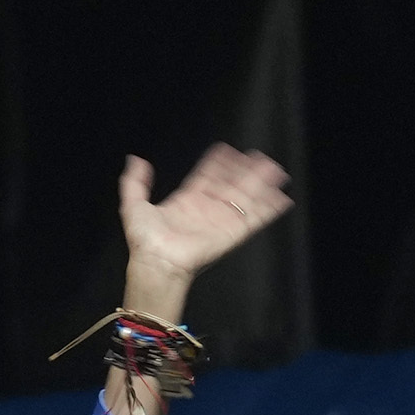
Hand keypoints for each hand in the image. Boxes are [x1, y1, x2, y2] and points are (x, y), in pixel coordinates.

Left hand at [114, 142, 293, 307]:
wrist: (156, 263)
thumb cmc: (144, 241)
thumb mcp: (133, 205)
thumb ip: (135, 182)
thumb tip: (136, 159)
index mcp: (187, 202)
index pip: (207, 178)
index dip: (218, 164)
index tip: (228, 151)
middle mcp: (207, 210)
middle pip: (231, 185)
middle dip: (245, 171)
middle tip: (259, 156)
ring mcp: (221, 221)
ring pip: (245, 198)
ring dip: (260, 184)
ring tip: (274, 170)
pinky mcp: (232, 233)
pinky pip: (254, 218)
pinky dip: (268, 209)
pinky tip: (281, 198)